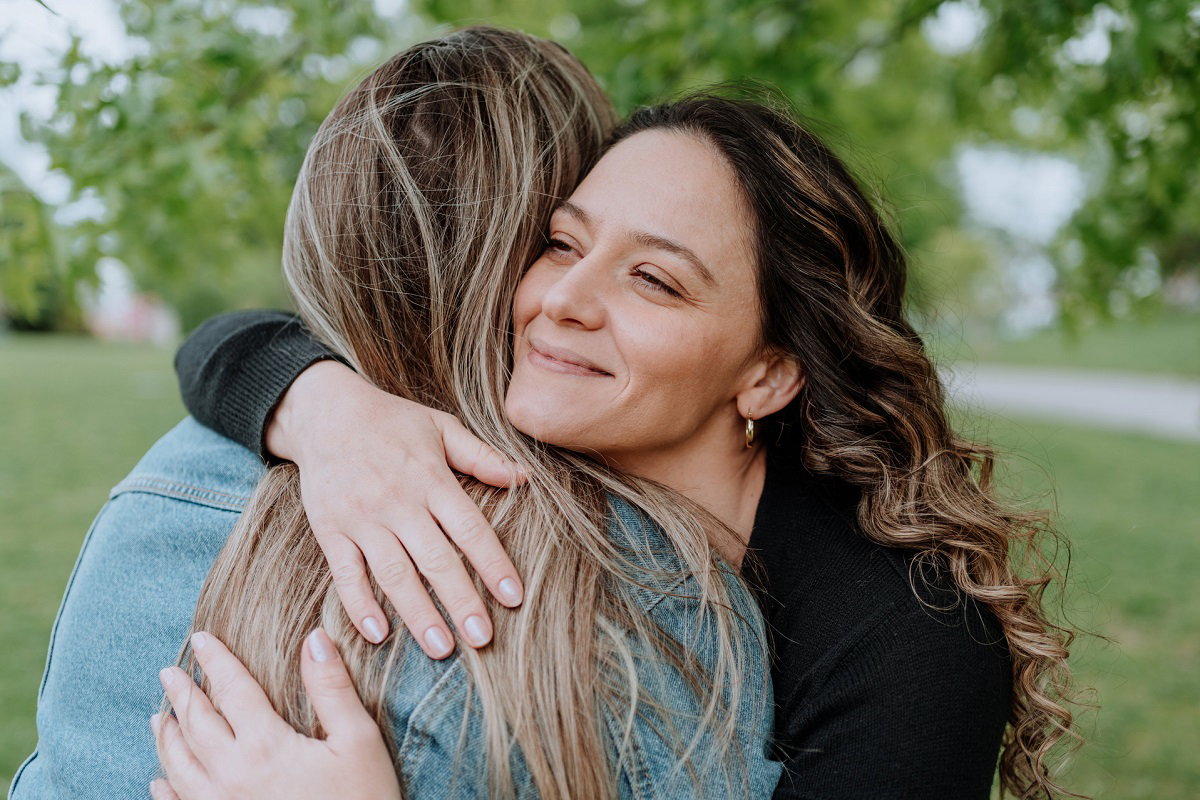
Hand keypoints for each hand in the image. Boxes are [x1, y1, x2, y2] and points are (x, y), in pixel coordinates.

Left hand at [152, 630, 400, 799]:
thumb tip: (315, 638)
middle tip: (169, 672)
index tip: (200, 639)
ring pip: (179, 766)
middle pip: (196, 725)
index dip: (216, 661)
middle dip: (182, 694)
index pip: (232, 690)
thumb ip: (332, 689)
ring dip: (167, 737)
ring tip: (159, 716)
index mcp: (265, 746)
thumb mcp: (358, 741)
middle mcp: (231, 776)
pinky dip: (166, 789)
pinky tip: (160, 780)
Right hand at [268, 360, 525, 656]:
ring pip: (393, 574)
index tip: (513, 597)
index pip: (469, 528)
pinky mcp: (331, 530)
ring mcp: (362, 518)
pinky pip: (345, 574)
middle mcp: (398, 501)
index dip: (493, 563)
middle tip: (482, 638)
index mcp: (431, 478)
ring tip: (441, 648)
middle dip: (460, 601)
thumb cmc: (392, 422)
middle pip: (435, 559)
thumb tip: (525, 478)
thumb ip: (481, 456)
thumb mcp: (441, 426)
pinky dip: (359, 605)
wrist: (324, 411)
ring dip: (417, 613)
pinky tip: (378, 634)